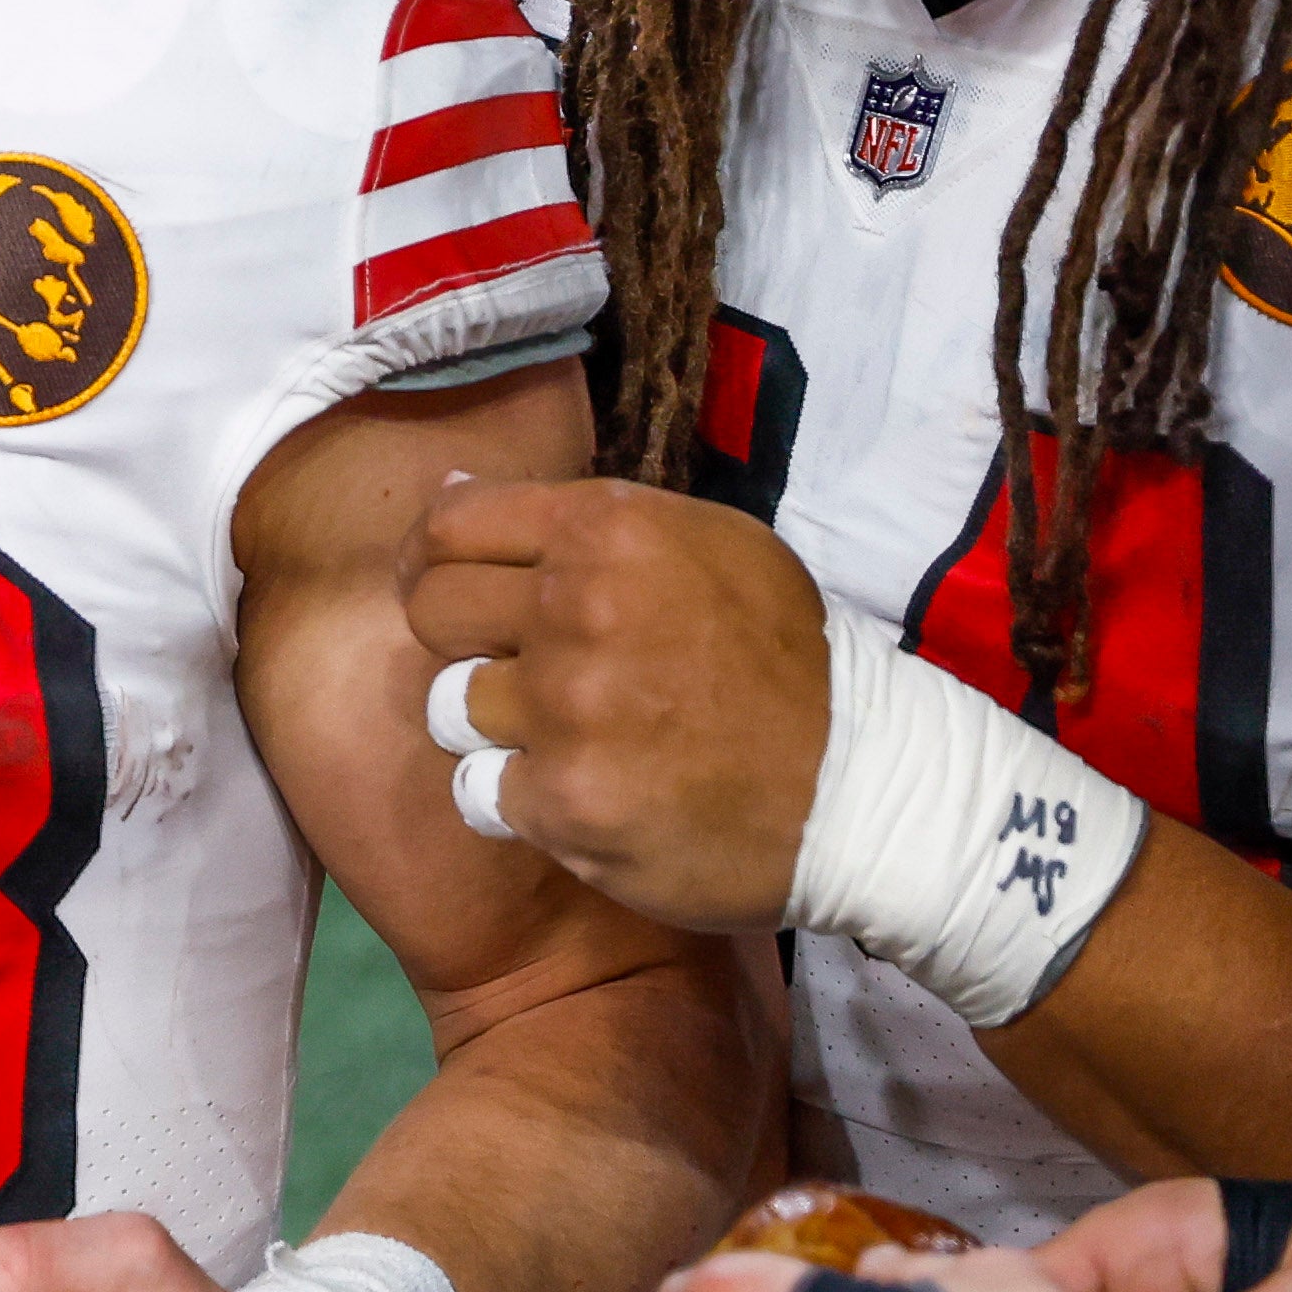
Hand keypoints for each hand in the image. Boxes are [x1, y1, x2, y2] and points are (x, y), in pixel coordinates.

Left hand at [406, 477, 831, 928]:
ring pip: (451, 708)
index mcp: (608, 533)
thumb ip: (578, 521)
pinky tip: (592, 791)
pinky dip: (525, 799)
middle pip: (431, 612)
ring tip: (576, 734)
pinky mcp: (564, 803)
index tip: (444, 582)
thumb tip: (451, 489)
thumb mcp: (707, 546)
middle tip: (520, 667)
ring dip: (499, 726)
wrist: (860, 787)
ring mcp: (566, 711)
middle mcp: (577, 610)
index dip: (432, 556)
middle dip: (462, 640)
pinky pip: (482, 791)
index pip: (450, 525)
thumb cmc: (781, 658)